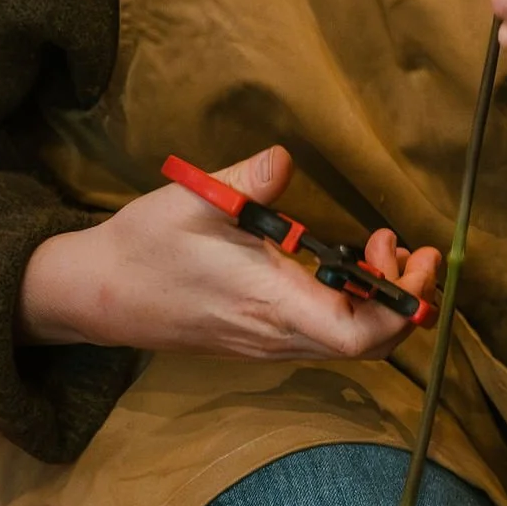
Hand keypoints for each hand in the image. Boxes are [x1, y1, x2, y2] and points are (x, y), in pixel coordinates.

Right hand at [18, 145, 439, 359]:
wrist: (99, 294)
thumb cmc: (144, 246)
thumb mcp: (194, 199)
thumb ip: (248, 181)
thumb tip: (286, 159)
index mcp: (268, 304)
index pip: (356, 335)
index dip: (400, 305)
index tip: (406, 255)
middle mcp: (276, 336)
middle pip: (370, 346)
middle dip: (405, 300)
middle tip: (408, 248)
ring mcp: (268, 345)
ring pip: (351, 344)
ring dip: (381, 302)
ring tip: (380, 248)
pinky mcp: (260, 341)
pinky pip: (326, 337)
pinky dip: (354, 307)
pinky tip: (342, 265)